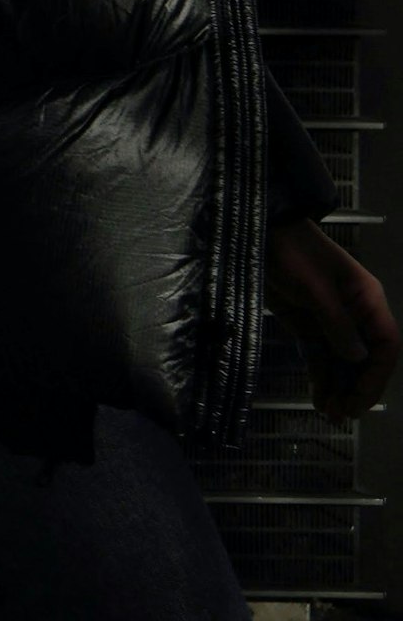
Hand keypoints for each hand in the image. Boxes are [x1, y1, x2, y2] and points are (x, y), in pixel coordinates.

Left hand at [270, 218, 401, 421]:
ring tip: (330, 414)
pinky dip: (321, 376)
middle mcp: (354, 313)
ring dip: (339, 387)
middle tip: (341, 414)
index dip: (377, 375)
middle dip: (356, 387)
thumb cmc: (292, 251)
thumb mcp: (314, 286)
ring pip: (342, 361)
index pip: (386, 345)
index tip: (361, 400)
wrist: (259, 232)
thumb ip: (336, 323)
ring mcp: (330, 320)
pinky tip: (320, 398)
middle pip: (365, 359)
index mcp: (367, 300)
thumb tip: (357, 358)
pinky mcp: (307, 323)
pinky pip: (320, 355)